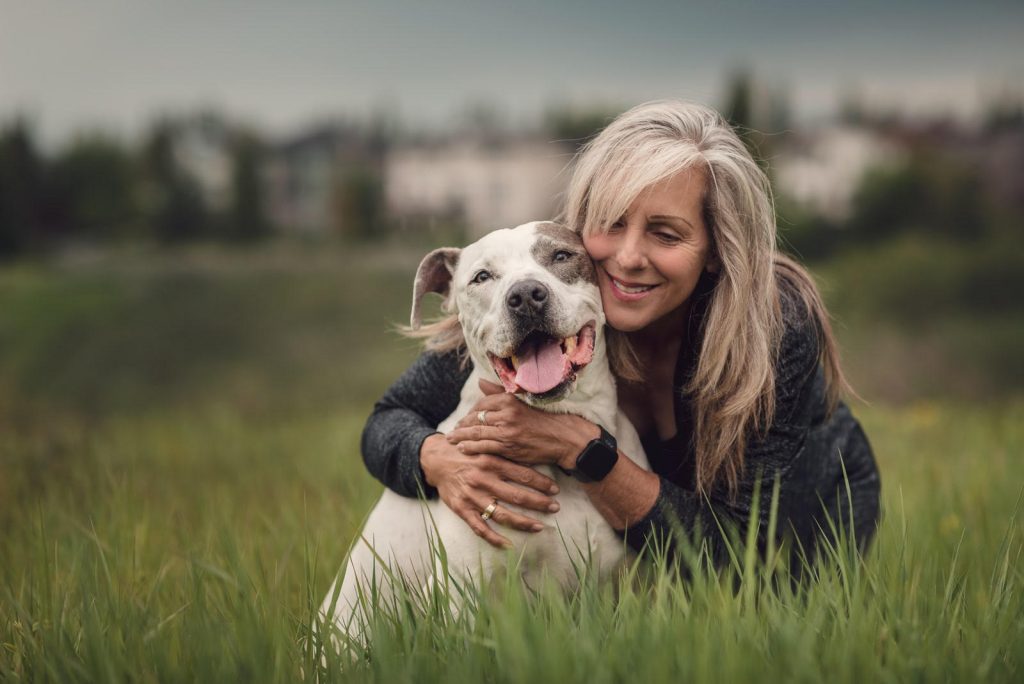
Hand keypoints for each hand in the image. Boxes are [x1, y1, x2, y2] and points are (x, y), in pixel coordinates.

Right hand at [419, 433, 560, 548]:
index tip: (555, 490)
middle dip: (539, 503)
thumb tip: (533, 462)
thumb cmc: (468, 453)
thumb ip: (506, 457)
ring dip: (523, 522)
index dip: (542, 483)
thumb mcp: (487, 449)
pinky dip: (495, 538)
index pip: (523, 475)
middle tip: (555, 508)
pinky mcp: (462, 509)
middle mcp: (484, 479)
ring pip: (502, 515)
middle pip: (517, 496)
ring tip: (539, 527)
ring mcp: (473, 496)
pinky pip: (480, 528)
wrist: (437, 460)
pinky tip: (509, 545)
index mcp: (492, 461)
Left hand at [447, 380, 599, 470]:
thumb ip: (499, 393)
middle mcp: (507, 413)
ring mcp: (507, 430)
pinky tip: (463, 448)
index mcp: (510, 400)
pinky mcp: (509, 446)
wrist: (564, 438)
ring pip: (477, 433)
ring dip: (462, 436)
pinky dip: (471, 447)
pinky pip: (484, 446)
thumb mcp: (523, 402)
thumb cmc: (545, 420)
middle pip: (476, 418)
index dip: (471, 412)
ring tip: (452, 439)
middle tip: (454, 430)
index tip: (465, 418)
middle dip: (463, 424)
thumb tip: (480, 382)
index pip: (482, 404)